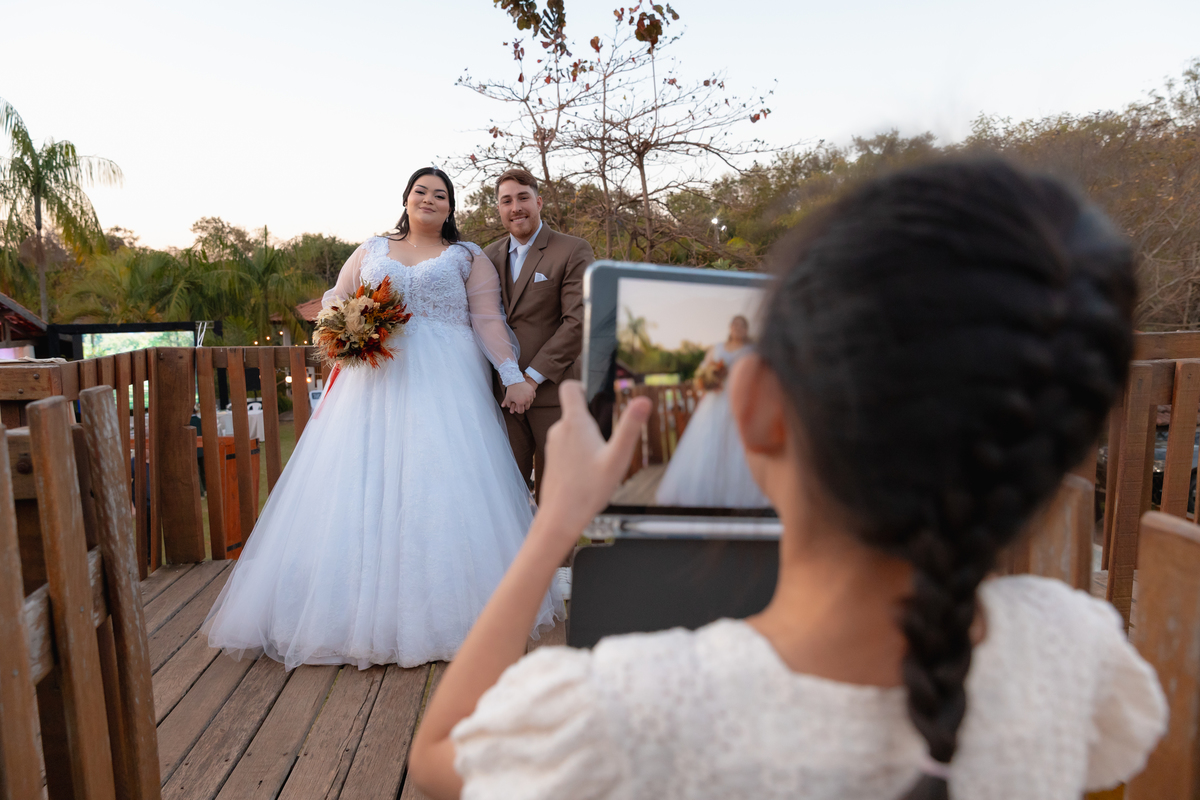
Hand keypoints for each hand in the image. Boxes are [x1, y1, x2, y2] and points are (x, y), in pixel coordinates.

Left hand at [502, 376, 536, 413]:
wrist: (515, 380)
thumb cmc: (511, 389)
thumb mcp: (507, 397)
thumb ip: (506, 403)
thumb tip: (503, 406)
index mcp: (520, 403)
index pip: (521, 411)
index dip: (519, 410)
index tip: (518, 408)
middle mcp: (527, 400)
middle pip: (527, 408)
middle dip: (523, 406)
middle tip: (521, 404)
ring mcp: (530, 395)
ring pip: (530, 402)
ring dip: (527, 402)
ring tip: (524, 399)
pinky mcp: (532, 391)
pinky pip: (533, 396)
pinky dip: (531, 397)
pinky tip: (527, 395)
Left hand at [536, 381, 650, 539]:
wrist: (561, 517)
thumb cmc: (589, 489)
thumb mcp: (618, 458)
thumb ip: (631, 427)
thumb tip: (644, 400)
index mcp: (575, 423)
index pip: (570, 387)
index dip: (584, 386)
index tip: (598, 399)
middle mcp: (559, 429)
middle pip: (576, 412)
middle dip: (594, 422)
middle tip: (607, 448)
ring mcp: (552, 445)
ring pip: (573, 431)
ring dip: (587, 441)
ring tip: (598, 465)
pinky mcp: (551, 459)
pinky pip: (567, 447)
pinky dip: (579, 454)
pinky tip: (588, 475)